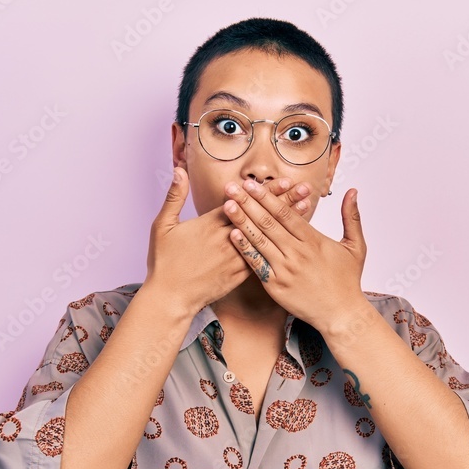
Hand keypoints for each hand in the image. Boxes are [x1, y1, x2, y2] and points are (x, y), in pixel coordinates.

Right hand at [143, 167, 312, 315]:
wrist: (170, 299)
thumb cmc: (164, 262)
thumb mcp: (163, 226)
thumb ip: (174, 196)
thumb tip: (179, 170)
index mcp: (210, 225)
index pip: (242, 203)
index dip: (264, 191)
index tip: (283, 180)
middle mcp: (227, 240)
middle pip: (260, 217)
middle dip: (284, 201)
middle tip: (304, 189)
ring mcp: (235, 258)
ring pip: (266, 236)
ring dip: (286, 222)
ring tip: (305, 209)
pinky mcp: (239, 275)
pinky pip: (263, 257)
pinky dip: (279, 245)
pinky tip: (294, 238)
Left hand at [222, 180, 366, 330]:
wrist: (341, 315)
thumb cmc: (347, 281)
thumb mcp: (355, 246)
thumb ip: (351, 217)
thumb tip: (353, 190)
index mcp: (314, 241)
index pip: (285, 214)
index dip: (267, 197)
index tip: (252, 183)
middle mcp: (297, 253)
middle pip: (268, 223)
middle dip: (248, 203)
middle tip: (232, 187)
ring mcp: (285, 270)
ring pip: (260, 241)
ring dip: (242, 221)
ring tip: (228, 205)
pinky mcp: (276, 286)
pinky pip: (257, 264)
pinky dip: (245, 249)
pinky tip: (232, 235)